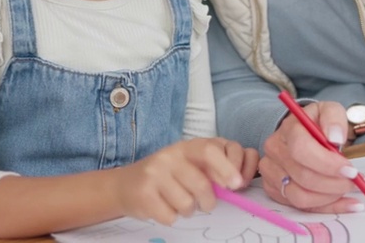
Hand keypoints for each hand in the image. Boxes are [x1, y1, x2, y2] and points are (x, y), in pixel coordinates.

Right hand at [112, 137, 258, 224]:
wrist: (126, 184)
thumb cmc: (169, 176)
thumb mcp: (192, 164)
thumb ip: (215, 168)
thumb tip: (238, 182)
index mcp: (188, 146)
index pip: (211, 150)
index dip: (228, 167)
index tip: (237, 185)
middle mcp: (170, 156)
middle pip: (201, 183)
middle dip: (209, 200)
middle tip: (207, 204)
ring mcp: (155, 174)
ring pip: (187, 204)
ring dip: (189, 210)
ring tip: (179, 202)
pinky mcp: (144, 194)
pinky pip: (170, 216)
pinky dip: (172, 217)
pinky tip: (164, 206)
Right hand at [259, 100, 362, 212]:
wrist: (301, 132)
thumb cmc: (317, 123)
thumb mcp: (330, 110)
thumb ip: (334, 119)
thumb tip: (335, 139)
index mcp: (288, 129)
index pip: (302, 149)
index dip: (328, 164)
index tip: (351, 170)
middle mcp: (275, 151)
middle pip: (303, 176)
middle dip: (334, 184)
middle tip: (355, 182)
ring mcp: (271, 172)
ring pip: (299, 196)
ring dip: (330, 197)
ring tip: (348, 190)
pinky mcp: (274, 190)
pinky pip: (300, 207)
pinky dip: (326, 207)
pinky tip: (345, 202)